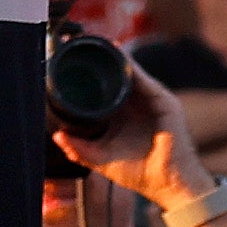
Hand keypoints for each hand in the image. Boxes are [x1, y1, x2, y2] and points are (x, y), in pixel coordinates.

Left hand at [49, 57, 204, 208]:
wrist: (168, 184)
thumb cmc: (140, 173)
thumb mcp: (102, 160)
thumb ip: (79, 150)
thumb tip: (57, 136)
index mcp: (121, 115)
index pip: (104, 88)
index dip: (89, 74)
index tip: (67, 60)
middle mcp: (135, 104)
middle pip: (116, 74)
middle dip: (100, 59)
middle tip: (76, 43)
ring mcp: (150, 100)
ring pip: (131, 72)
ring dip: (115, 56)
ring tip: (96, 42)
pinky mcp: (164, 101)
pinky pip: (145, 79)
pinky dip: (132, 66)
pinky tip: (119, 56)